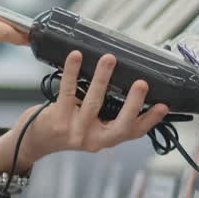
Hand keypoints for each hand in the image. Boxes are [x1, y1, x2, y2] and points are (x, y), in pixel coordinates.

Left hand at [0, 51, 169, 175]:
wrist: (34, 141)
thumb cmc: (67, 129)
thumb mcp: (92, 128)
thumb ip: (108, 116)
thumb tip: (130, 89)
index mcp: (105, 140)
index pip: (133, 132)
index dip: (149, 120)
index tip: (164, 105)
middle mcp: (93, 139)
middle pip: (119, 125)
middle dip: (132, 103)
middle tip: (143, 83)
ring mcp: (75, 130)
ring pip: (93, 103)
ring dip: (103, 79)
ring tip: (110, 59)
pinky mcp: (57, 118)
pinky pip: (67, 91)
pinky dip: (72, 71)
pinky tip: (76, 56)